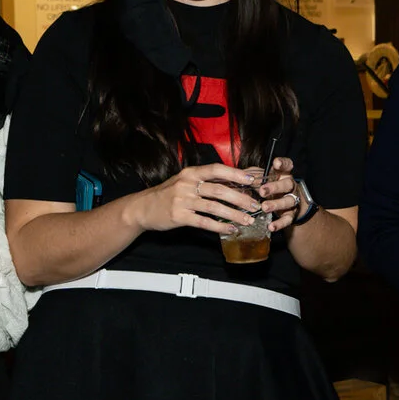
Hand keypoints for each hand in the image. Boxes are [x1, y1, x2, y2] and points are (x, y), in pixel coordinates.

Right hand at [127, 163, 261, 234]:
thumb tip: (233, 182)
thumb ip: (205, 181)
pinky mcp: (179, 216)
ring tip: (248, 220)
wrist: (142, 208)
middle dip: (240, 198)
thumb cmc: (168, 194)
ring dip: (234, 214)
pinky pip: (204, 222)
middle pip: (219, 190)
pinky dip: (220, 226)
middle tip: (256, 206)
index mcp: (190, 173)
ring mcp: (182, 200)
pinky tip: (231, 230)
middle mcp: (187, 184)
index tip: (252, 179)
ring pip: (214, 207)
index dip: (235, 173)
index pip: (216, 169)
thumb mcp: (184, 182)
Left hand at [253, 158, 304, 231]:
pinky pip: (287, 219)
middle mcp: (290, 186)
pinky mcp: (292, 214)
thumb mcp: (261, 179)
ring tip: (264, 207)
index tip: (276, 163)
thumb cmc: (269, 187)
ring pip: (288, 201)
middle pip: (287, 184)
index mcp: (283, 174)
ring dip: (276, 204)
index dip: (283, 163)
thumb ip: (251, 176)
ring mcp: (292, 200)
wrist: (286, 204)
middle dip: (275, 187)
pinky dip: (279, 223)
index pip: (287, 166)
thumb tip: (236, 175)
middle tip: (262, 191)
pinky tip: (270, 226)